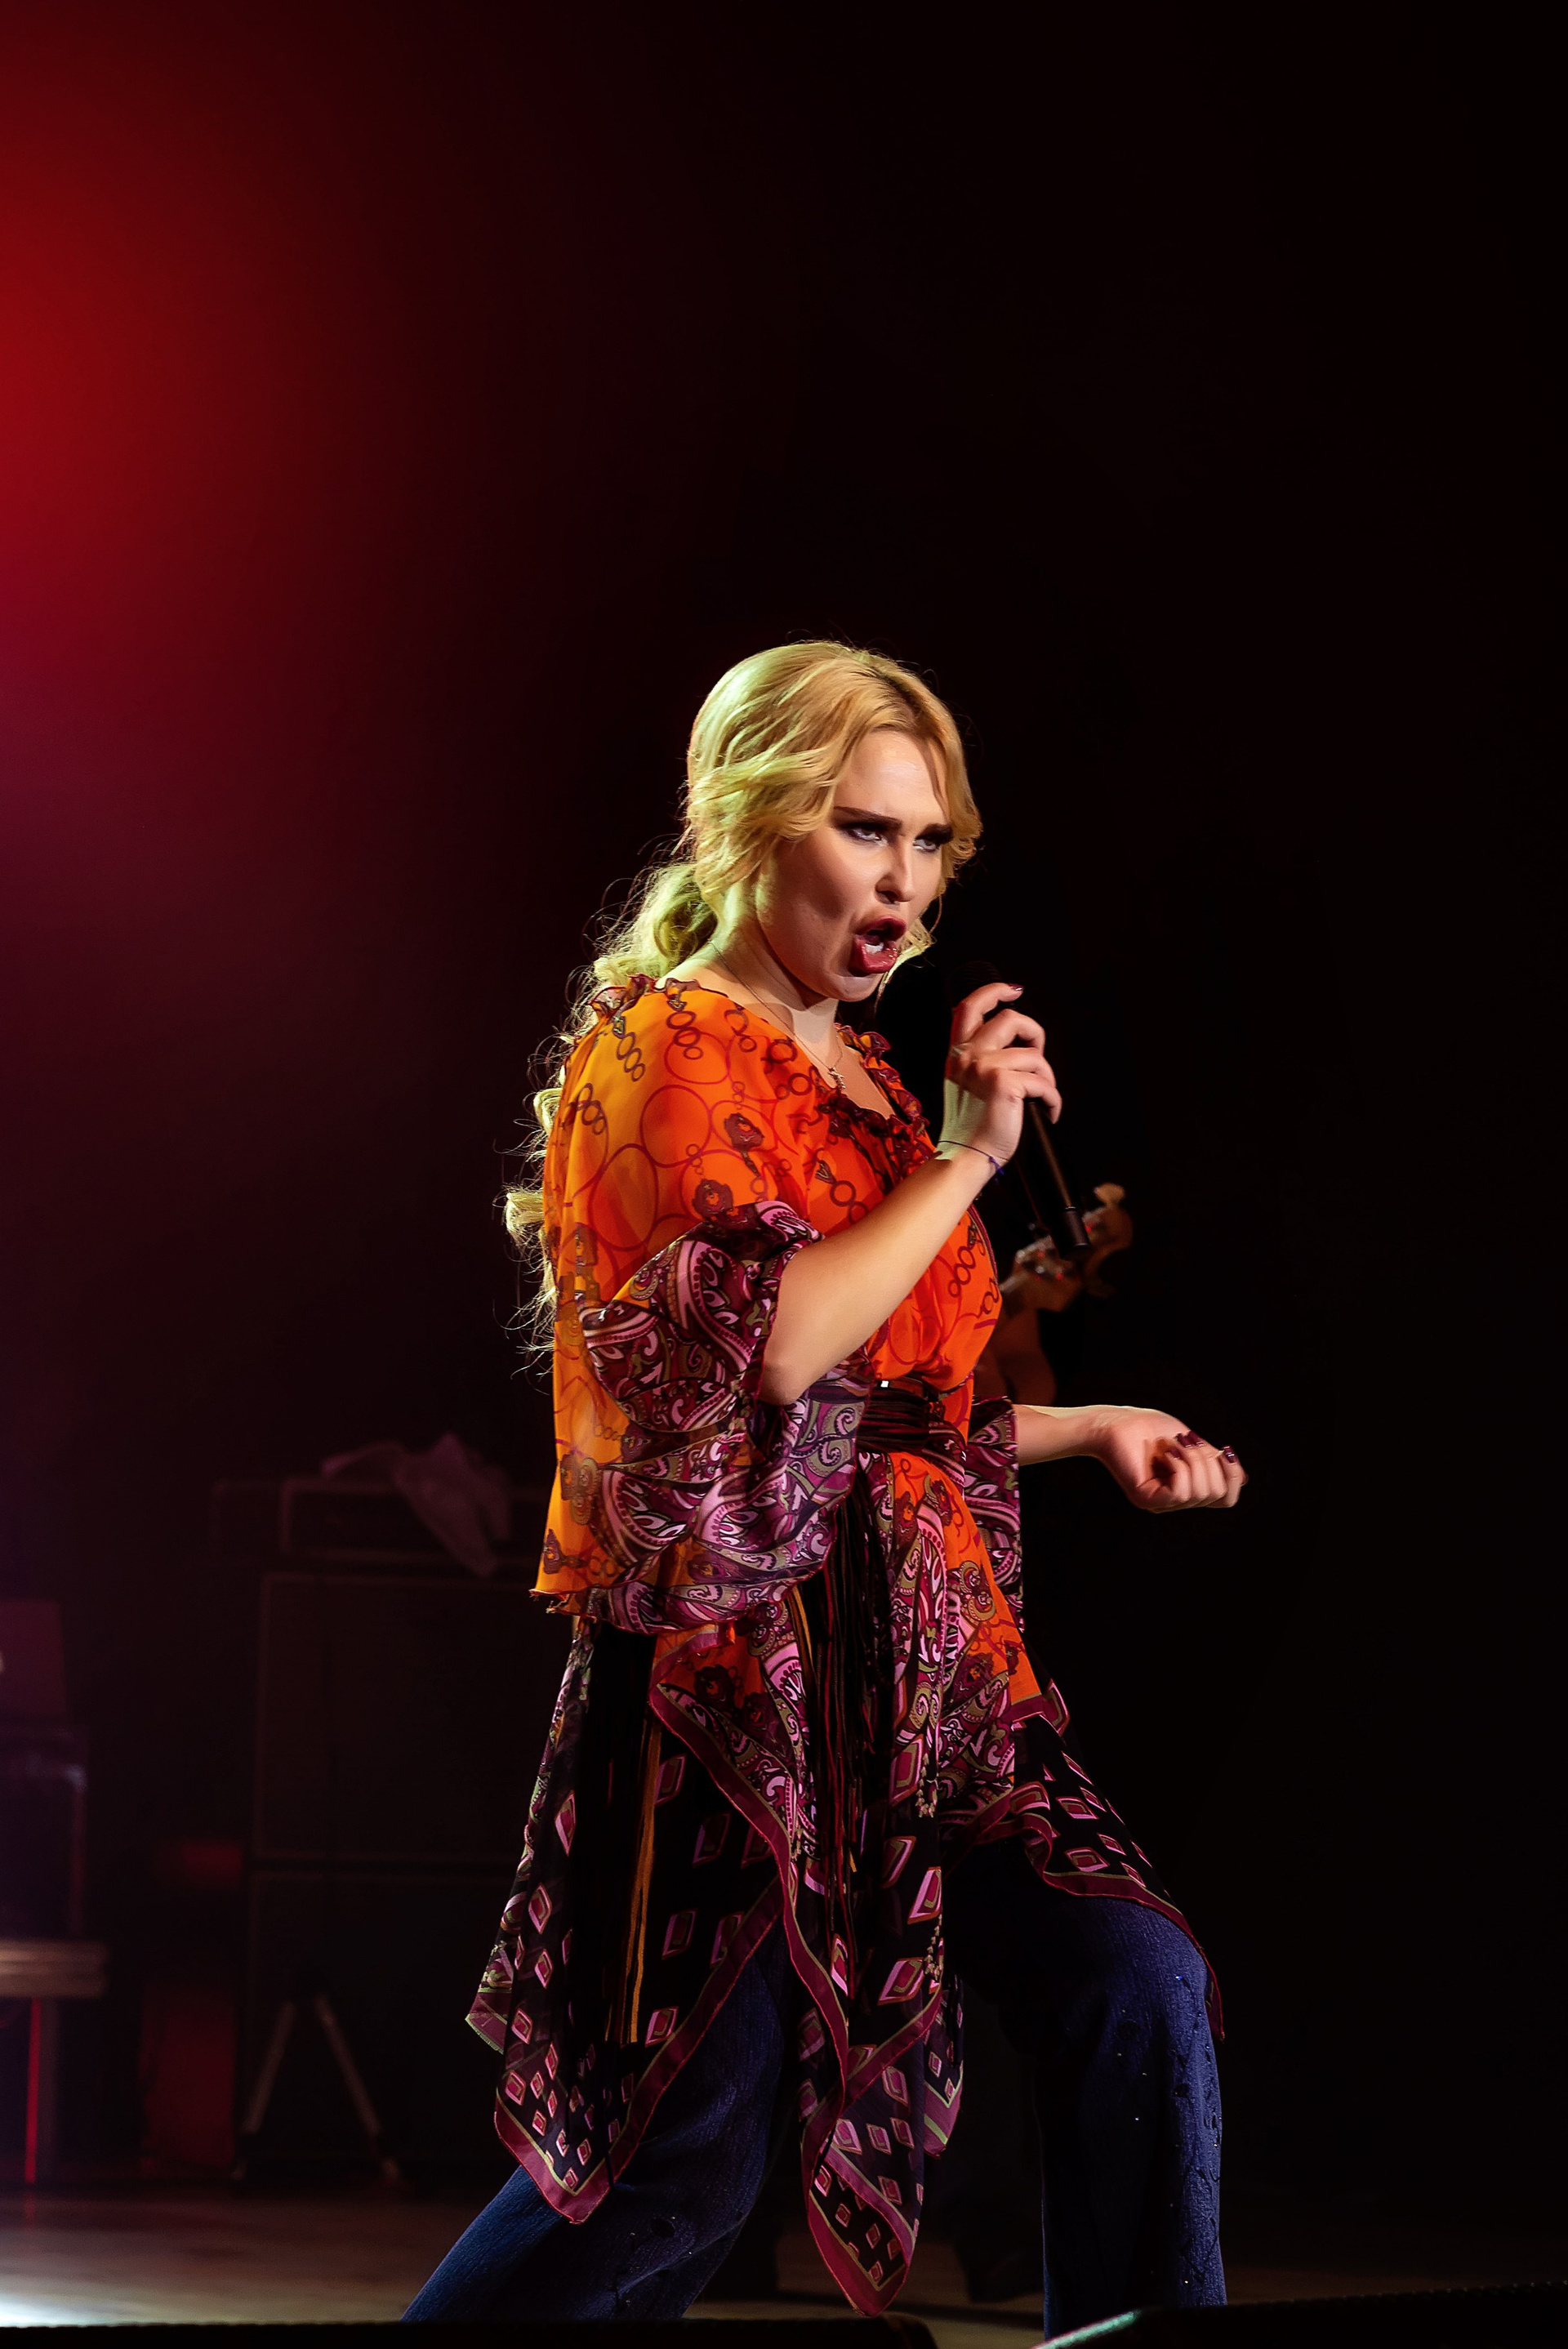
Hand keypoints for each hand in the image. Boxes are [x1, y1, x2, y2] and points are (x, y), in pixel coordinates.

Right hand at [940, 983, 1060, 1168]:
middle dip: (1034, 1033)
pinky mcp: (1004, 1083)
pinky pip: (1043, 1082)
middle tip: (1037, 1055)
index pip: (970, 1006)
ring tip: (1040, 1096)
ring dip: (1045, 1076)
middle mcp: (968, 1056)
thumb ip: (977, 1059)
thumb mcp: (964, 1083)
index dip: (995, 991)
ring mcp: (985, 1067)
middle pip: (1011, 1019)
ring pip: (1033, 1054)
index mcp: (958, 1054)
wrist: (965, 1155)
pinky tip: (1047, 1111)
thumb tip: (1012, 1044)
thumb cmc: (970, 1126)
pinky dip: (1052, 1099)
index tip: (1014, 991)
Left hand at [1087, 1406, 1246, 1511]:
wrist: (1114, 1422)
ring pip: (1201, 1493)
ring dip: (1193, 1460)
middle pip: (1217, 1494)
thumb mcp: (1192, 1444)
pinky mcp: (1146, 1500)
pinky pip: (1180, 1493)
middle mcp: (1175, 1501)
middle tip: (1187, 1441)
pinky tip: (1166, 1454)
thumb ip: (1213, 1462)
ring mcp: (1160, 1503)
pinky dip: (1179, 1467)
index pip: (1225, 1499)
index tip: (1225, 1450)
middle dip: (1209, 1461)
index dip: (1233, 1476)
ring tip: (1175, 1444)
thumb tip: (1244, 1479)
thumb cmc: (1148, 1428)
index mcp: (1188, 1489)